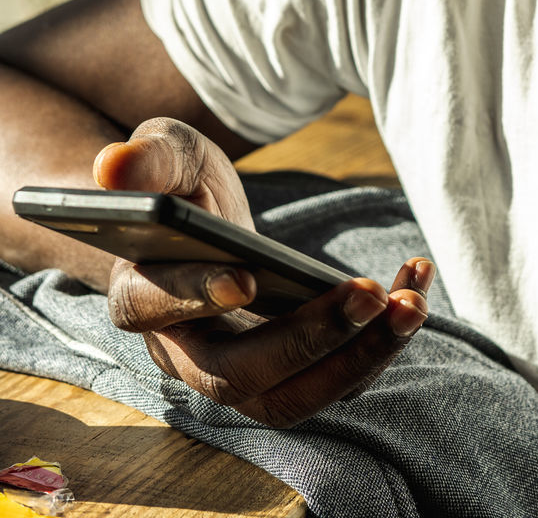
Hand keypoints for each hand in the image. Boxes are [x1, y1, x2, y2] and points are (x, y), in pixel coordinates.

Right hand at [93, 117, 432, 425]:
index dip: (198, 297)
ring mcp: (238, 371)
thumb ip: (148, 159)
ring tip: (411, 303)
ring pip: (294, 396)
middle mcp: (184, 352)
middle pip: (239, 376)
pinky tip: (413, 284)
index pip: (159, 309)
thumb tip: (113, 169)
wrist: (200, 220)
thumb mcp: (169, 152)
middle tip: (368, 294)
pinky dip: (380, 343)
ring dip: (360, 357)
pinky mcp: (287, 371)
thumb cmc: (180, 184)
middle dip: (309, 341)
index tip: (245, 277)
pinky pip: (334, 377)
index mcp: (139, 295)